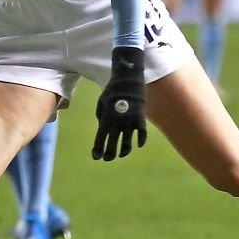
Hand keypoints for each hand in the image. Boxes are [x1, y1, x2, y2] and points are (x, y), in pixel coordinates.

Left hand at [92, 47, 146, 161]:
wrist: (128, 79)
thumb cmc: (112, 91)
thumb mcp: (101, 104)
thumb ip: (101, 119)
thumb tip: (104, 131)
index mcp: (106, 119)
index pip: (100, 140)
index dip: (98, 150)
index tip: (96, 157)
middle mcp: (117, 123)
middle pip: (113, 145)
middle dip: (109, 154)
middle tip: (107, 159)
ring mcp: (130, 122)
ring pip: (127, 143)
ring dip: (123, 151)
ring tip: (121, 154)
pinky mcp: (140, 118)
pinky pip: (142, 134)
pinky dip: (140, 141)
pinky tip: (138, 145)